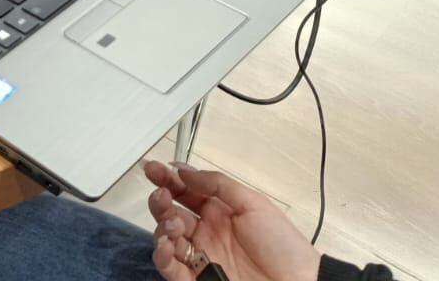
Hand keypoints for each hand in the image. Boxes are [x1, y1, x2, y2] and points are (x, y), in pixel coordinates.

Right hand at [144, 161, 321, 280]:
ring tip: (172, 223)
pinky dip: (162, 256)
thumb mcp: (254, 204)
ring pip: (166, 239)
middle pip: (170, 212)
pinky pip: (171, 268)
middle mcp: (207, 232)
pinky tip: (166, 245)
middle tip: (162, 194)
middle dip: (160, 200)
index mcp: (219, 211)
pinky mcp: (198, 280)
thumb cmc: (285, 247)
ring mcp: (202, 256)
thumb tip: (186, 171)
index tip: (153, 168)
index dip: (167, 178)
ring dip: (162, 226)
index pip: (185, 191)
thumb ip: (218, 184)